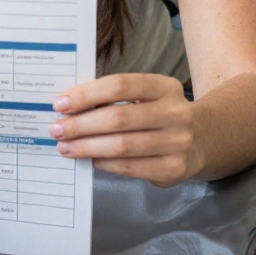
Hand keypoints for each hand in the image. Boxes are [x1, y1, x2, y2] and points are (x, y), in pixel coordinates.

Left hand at [48, 74, 201, 187]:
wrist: (199, 140)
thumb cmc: (157, 114)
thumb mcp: (144, 97)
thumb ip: (113, 98)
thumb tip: (68, 107)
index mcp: (165, 87)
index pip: (120, 86)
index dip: (87, 94)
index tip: (60, 104)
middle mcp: (176, 113)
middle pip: (118, 118)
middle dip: (80, 124)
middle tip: (56, 129)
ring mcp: (178, 142)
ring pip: (122, 146)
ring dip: (87, 147)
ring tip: (65, 147)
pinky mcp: (173, 168)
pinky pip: (130, 167)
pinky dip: (104, 163)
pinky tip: (90, 159)